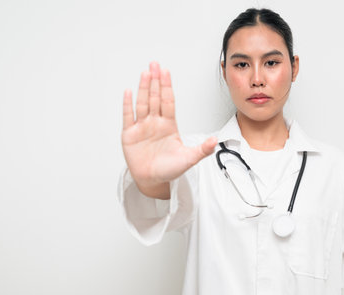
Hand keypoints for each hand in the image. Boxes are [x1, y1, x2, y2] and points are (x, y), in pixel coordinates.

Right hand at [122, 62, 216, 197]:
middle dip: (155, 81)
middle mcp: (155, 122)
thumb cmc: (170, 169)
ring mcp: (142, 127)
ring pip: (143, 103)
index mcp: (169, 125)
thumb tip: (215, 140)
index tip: (166, 72)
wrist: (153, 181)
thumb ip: (202, 149)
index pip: (168, 101)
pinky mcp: (129, 135)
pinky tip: (129, 92)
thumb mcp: (189, 159)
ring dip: (144, 88)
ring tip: (145, 74)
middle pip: (155, 98)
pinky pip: (128, 117)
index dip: (167, 86)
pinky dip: (128, 105)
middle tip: (155, 65)